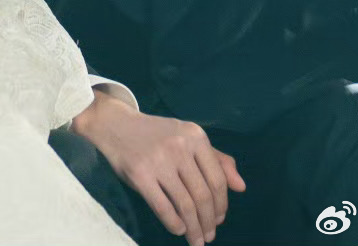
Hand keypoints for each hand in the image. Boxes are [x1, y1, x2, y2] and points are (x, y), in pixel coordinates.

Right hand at [73, 93, 244, 245]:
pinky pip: (164, 207)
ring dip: (194, 229)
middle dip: (209, 222)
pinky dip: (174, 224)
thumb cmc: (156, 135)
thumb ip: (216, 159)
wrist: (116, 124)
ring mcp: (159, 160)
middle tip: (208, 236)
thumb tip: (241, 187)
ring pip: (185, 205)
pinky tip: (178, 229)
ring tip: (196, 241)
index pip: (218, 179)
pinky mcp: (140, 174)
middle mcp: (180, 146)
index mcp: (195, 136)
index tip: (219, 220)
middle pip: (203, 195)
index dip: (222, 205)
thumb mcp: (187, 138)